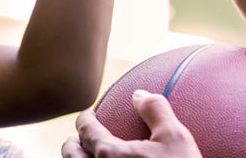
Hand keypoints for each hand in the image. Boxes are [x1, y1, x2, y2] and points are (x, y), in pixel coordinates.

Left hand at [61, 90, 202, 157]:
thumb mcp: (175, 138)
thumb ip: (155, 110)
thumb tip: (138, 94)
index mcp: (108, 154)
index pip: (85, 129)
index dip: (85, 118)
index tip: (89, 114)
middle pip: (71, 153)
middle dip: (74, 142)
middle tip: (83, 136)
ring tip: (91, 155)